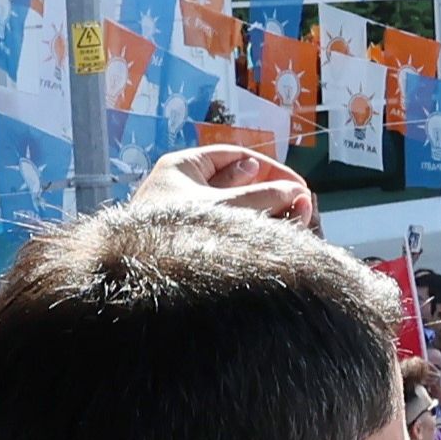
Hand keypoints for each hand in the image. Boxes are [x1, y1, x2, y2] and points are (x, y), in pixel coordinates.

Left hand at [135, 140, 320, 228]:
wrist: (138, 283)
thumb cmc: (175, 236)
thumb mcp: (225, 209)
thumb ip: (263, 198)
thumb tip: (297, 193)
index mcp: (182, 168)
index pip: (235, 157)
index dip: (271, 168)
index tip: (299, 185)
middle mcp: (183, 189)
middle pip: (238, 183)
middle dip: (273, 192)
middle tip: (302, 204)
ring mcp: (185, 217)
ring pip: (235, 209)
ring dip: (267, 212)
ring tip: (299, 217)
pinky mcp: (188, 243)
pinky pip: (226, 230)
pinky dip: (251, 231)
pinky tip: (276, 235)